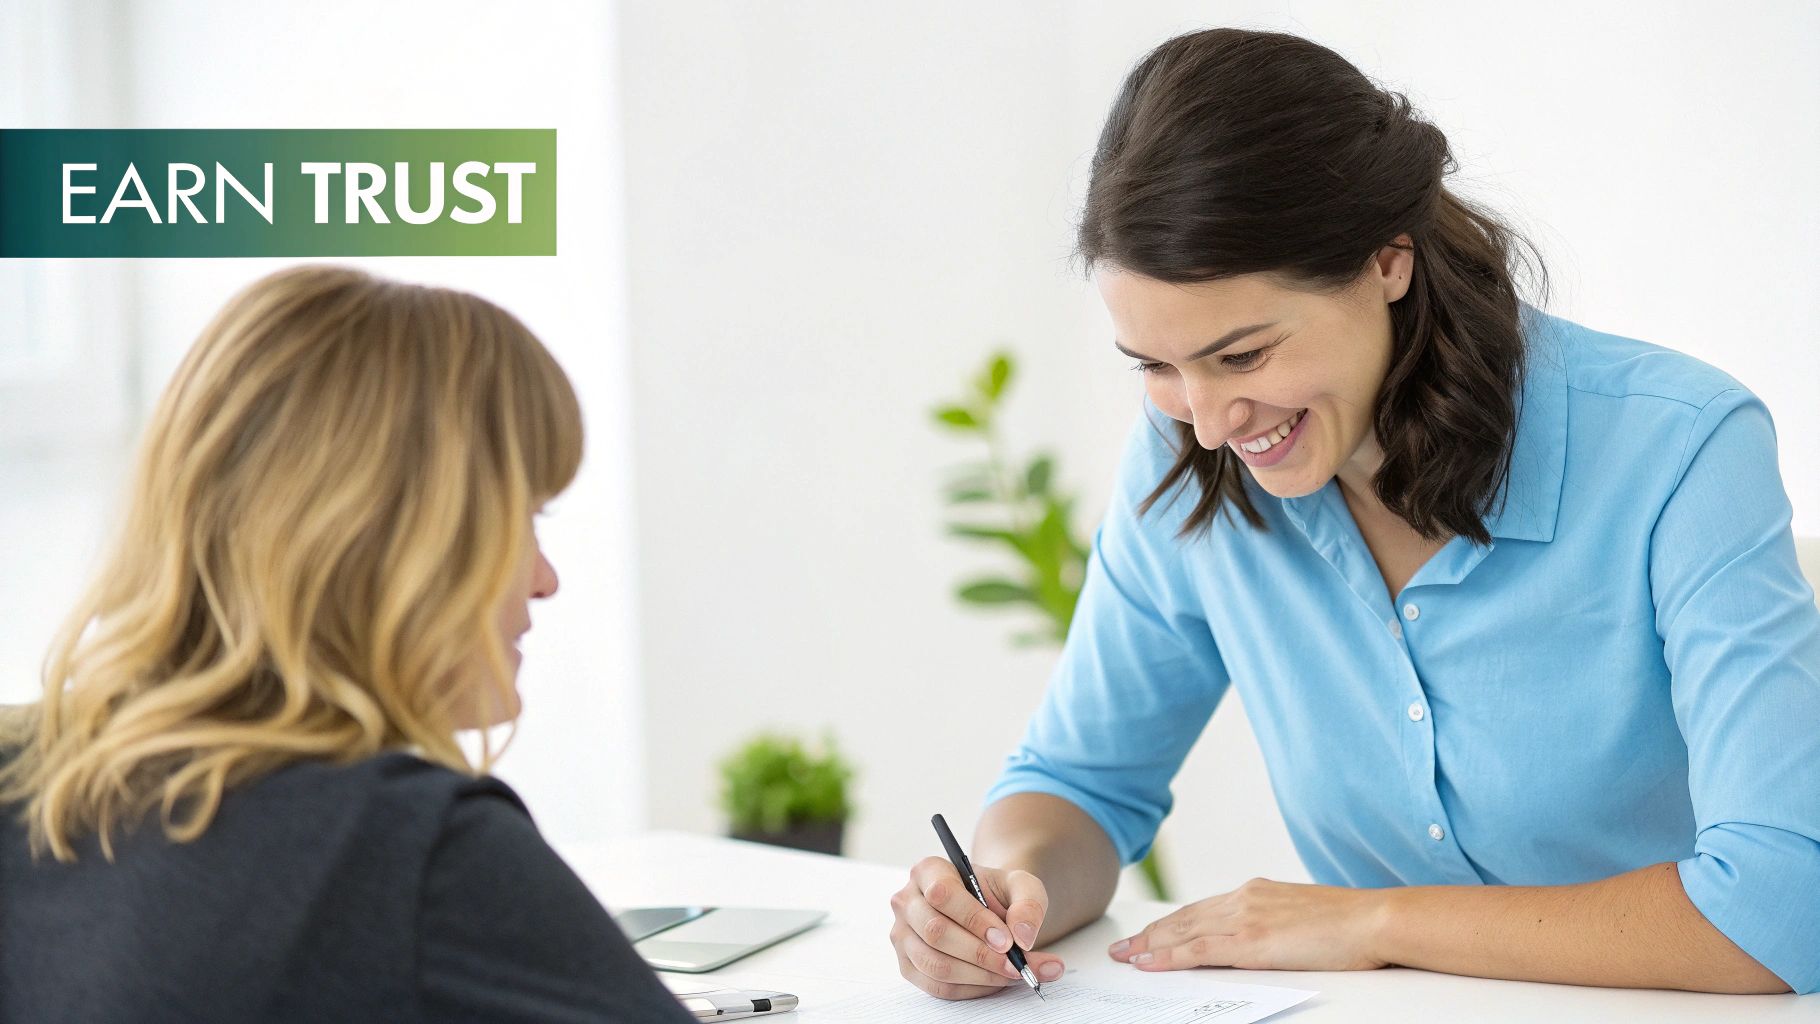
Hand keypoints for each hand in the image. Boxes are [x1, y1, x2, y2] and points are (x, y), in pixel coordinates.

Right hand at [889, 856, 1067, 999]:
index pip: (942, 893)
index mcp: (928, 871)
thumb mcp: (1021, 886)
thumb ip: (1028, 904)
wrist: (986, 910)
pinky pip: (937, 987)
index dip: (974, 920)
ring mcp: (902, 935)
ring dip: (978, 976)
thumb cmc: (998, 895)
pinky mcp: (908, 965)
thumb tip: (1023, 937)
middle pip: (935, 932)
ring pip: (935, 965)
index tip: (1006, 940)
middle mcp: (907, 901)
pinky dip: (971, 990)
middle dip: (980, 954)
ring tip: (1011, 975)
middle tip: (1014, 966)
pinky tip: (994, 981)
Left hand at [1109, 877, 1388, 972]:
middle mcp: (1244, 899)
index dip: (1172, 923)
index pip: (1201, 909)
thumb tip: (1262, 937)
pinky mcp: (1252, 940)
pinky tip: (1150, 963)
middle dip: (1151, 934)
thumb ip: (1273, 922)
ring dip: (1151, 946)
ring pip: (1184, 932)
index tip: (1149, 934)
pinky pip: (1199, 950)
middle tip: (1123, 948)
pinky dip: (1169, 957)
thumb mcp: (1301, 916)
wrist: (1373, 919)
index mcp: (1256, 892)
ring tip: (1126, 957)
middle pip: (1184, 919)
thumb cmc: (1349, 923)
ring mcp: (1246, 918)